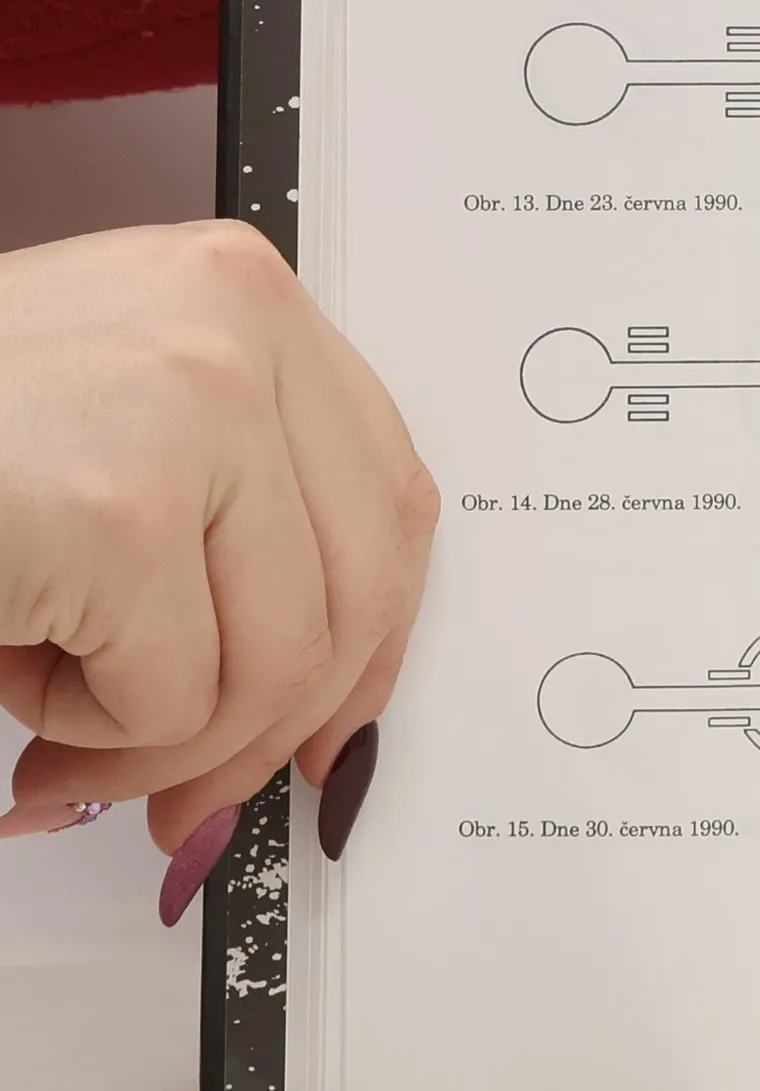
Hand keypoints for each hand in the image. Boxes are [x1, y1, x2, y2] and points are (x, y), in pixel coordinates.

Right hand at [0, 223, 438, 906]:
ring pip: (276, 661)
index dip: (374, 636)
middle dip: (272, 728)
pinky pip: (174, 697)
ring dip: (165, 741)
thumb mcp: (117, 437)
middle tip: (184, 794)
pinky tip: (15, 679)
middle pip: (356, 591)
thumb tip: (327, 711)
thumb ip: (239, 529)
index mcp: (243, 296)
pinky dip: (91, 731)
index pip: (390, 496)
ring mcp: (192, 406)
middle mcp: (240, 326)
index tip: (332, 724)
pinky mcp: (121, 508)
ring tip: (62, 724)